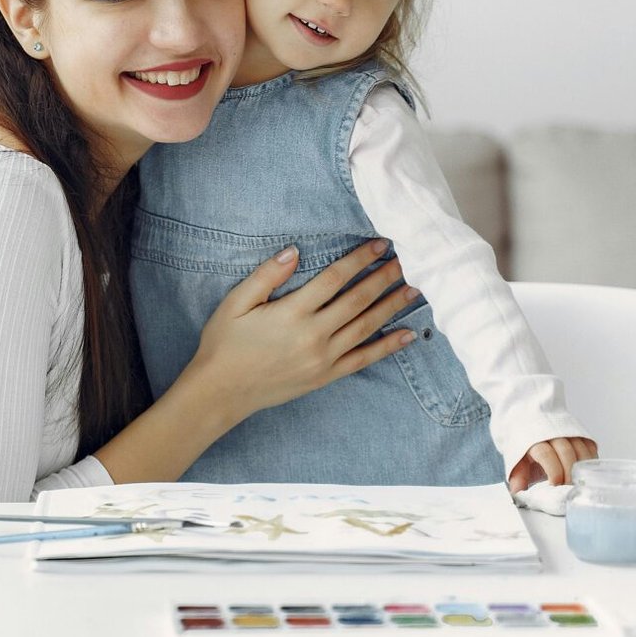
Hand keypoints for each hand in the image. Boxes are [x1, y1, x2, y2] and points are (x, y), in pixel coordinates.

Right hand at [190, 239, 420, 426]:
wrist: (221, 391)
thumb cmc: (224, 343)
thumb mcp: (235, 303)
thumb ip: (267, 276)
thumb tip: (295, 251)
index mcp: (292, 312)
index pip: (334, 279)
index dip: (359, 259)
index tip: (379, 245)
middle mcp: (313, 335)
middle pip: (357, 300)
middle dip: (383, 278)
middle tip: (407, 260)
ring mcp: (323, 358)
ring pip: (366, 327)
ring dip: (391, 306)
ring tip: (414, 289)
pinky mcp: (325, 376)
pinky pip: (363, 359)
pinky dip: (387, 347)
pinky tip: (407, 335)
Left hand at [508, 437, 598, 491]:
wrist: (529, 420)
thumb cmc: (525, 442)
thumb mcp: (516, 458)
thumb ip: (519, 475)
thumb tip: (518, 492)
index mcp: (534, 439)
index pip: (546, 454)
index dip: (553, 472)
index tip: (555, 485)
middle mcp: (553, 433)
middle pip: (566, 452)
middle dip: (570, 474)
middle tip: (569, 489)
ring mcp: (569, 432)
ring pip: (582, 450)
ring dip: (582, 469)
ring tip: (578, 484)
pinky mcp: (581, 433)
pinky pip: (590, 448)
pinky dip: (590, 462)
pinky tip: (586, 473)